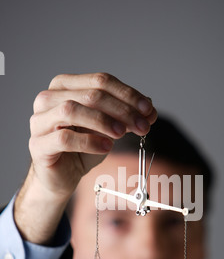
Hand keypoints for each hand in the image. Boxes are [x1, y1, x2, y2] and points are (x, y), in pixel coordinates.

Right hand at [15, 73, 156, 243]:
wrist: (61, 177)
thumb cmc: (82, 149)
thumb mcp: (108, 129)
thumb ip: (125, 115)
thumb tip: (150, 107)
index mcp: (65, 86)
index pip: (100, 81)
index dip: (128, 94)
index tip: (149, 110)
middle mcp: (48, 99)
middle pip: (90, 94)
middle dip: (122, 109)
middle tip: (143, 125)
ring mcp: (39, 121)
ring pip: (72, 110)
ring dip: (103, 121)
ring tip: (123, 133)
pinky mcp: (38, 145)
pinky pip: (64, 138)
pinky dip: (89, 141)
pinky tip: (107, 147)